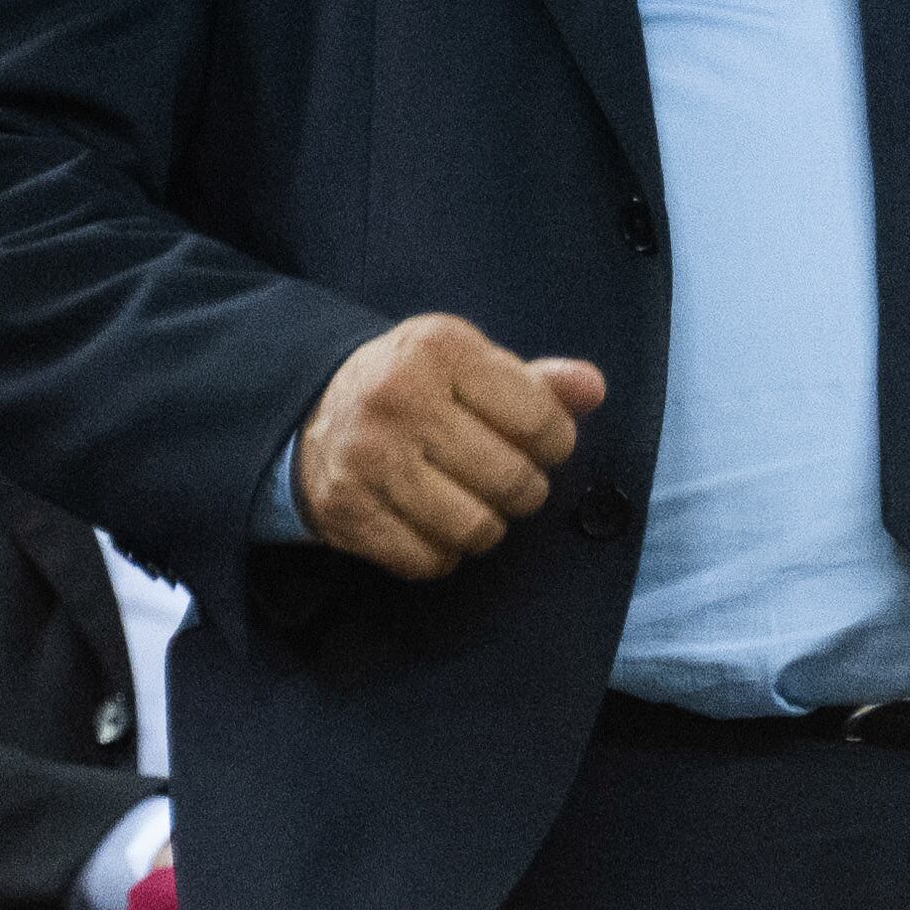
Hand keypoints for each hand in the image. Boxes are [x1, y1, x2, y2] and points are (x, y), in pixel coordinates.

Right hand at [297, 315, 602, 579]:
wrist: (316, 408)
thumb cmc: (419, 386)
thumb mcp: (472, 365)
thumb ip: (539, 382)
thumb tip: (593, 389)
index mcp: (440, 349)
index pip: (538, 420)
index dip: (556, 444)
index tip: (541, 444)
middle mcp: (399, 398)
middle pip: (511, 480)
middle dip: (526, 491)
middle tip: (512, 481)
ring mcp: (368, 457)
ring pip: (475, 529)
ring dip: (489, 527)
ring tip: (477, 504)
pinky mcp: (346, 510)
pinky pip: (428, 560)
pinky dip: (444, 553)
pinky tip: (435, 524)